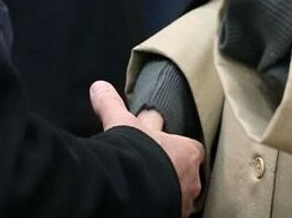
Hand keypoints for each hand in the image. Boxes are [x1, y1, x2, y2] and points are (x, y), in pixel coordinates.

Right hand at [90, 81, 202, 217]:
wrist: (131, 192)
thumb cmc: (137, 155)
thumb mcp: (121, 123)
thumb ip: (111, 104)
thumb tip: (98, 86)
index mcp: (187, 152)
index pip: (193, 149)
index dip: (180, 148)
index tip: (166, 149)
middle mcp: (192, 180)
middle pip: (188, 175)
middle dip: (174, 173)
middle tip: (155, 171)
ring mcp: (185, 203)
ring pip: (182, 197)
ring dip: (170, 193)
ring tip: (149, 189)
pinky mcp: (174, 217)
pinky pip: (172, 211)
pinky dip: (163, 207)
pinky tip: (147, 204)